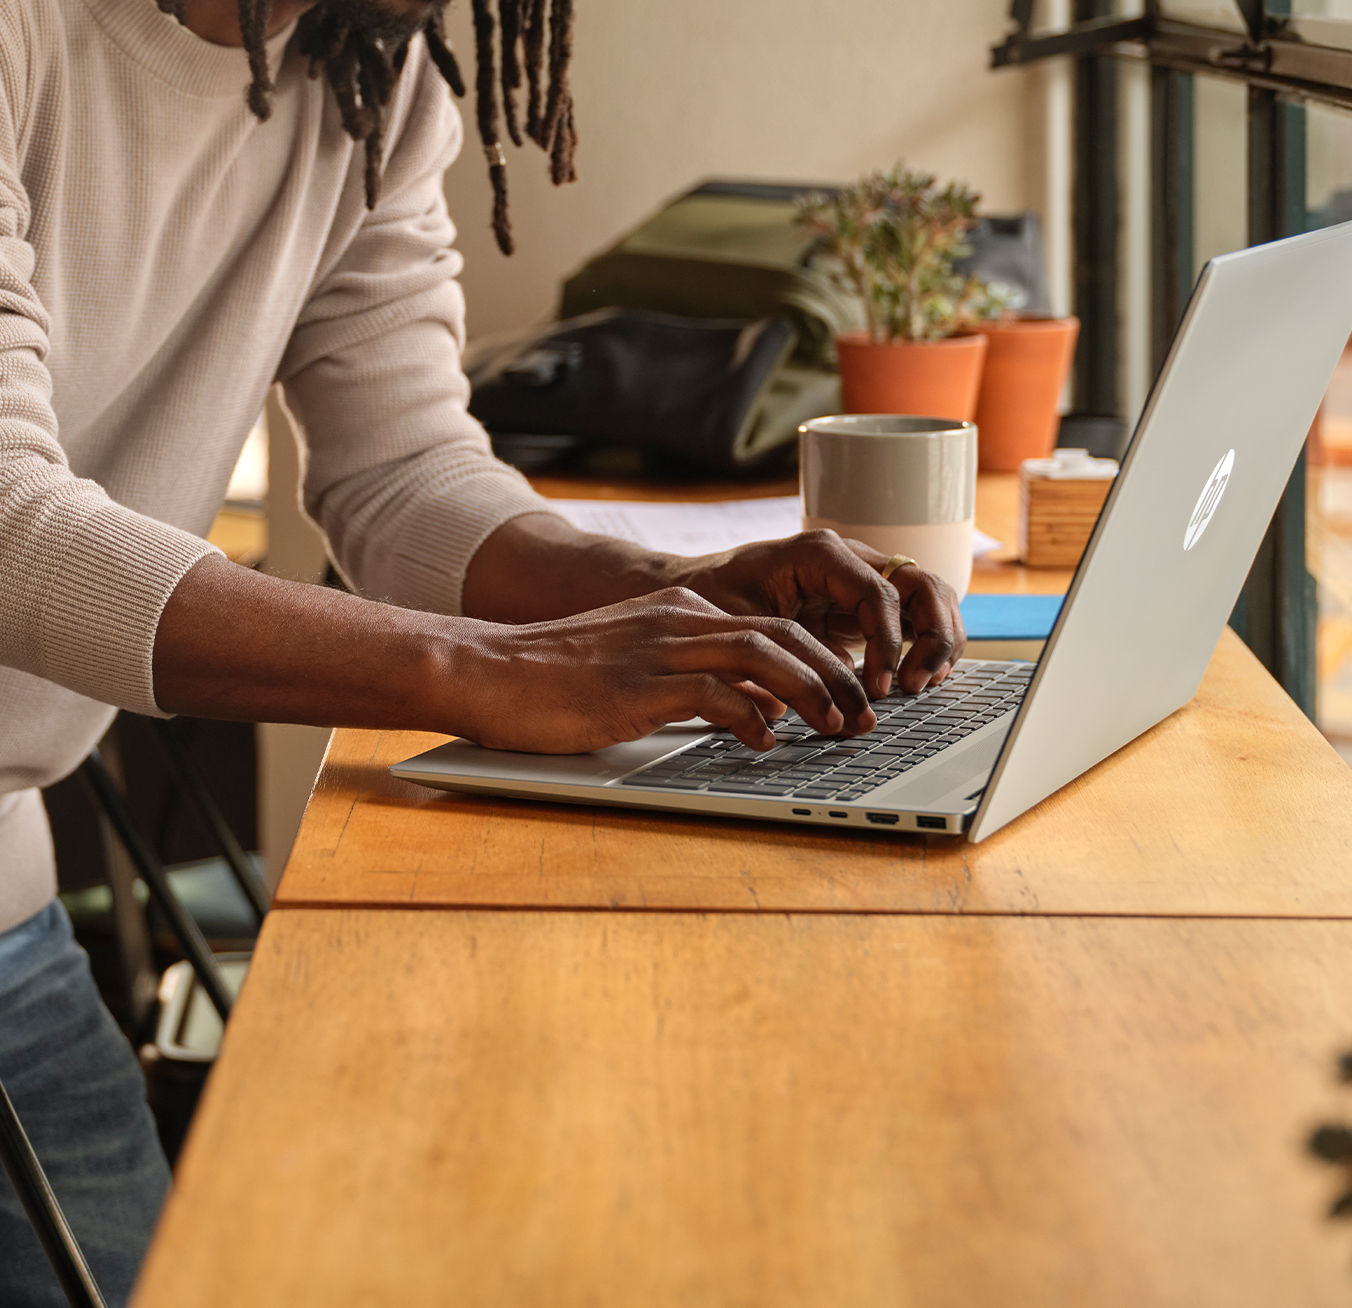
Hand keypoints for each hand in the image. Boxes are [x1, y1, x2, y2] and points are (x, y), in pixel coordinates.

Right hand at [444, 586, 875, 755]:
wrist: (486, 669)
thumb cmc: (555, 678)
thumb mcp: (639, 669)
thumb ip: (700, 683)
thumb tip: (762, 711)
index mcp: (680, 610)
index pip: (774, 625)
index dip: (823, 661)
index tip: (851, 698)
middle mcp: (678, 619)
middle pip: (783, 635)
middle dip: (834, 676)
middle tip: (864, 717)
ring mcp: (658, 648)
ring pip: (762, 655)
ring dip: (811, 692)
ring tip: (835, 728)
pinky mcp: (637, 684)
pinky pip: (713, 694)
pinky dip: (750, 717)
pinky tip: (766, 742)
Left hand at [666, 531, 965, 703]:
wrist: (697, 590)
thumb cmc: (713, 598)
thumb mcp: (738, 623)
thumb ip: (778, 656)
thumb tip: (816, 702)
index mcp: (820, 553)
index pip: (880, 593)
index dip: (887, 643)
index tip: (877, 686)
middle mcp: (849, 560)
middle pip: (921, 585)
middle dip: (931, 636)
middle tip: (915, 685)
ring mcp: (860, 581)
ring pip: (928, 599)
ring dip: (937, 641)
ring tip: (922, 685)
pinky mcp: (861, 607)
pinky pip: (912, 619)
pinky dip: (924, 646)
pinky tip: (916, 681)